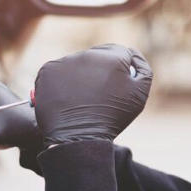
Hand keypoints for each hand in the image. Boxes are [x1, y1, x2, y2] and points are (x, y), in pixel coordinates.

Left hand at [34, 44, 152, 147]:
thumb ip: (143, 69)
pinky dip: (62, 82)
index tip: (115, 85)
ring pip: (77, 64)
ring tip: (81, 99)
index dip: (121, 69)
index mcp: (113, 57)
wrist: (79, 138)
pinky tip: (67, 98)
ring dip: (81, 75)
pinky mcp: (47, 71)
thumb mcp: (139, 95)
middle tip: (98, 95)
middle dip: (100, 71)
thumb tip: (133, 55)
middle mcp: (88, 54)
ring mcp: (65, 61)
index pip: (120, 52)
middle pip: (97, 56)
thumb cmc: (112, 118)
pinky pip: (58, 71)